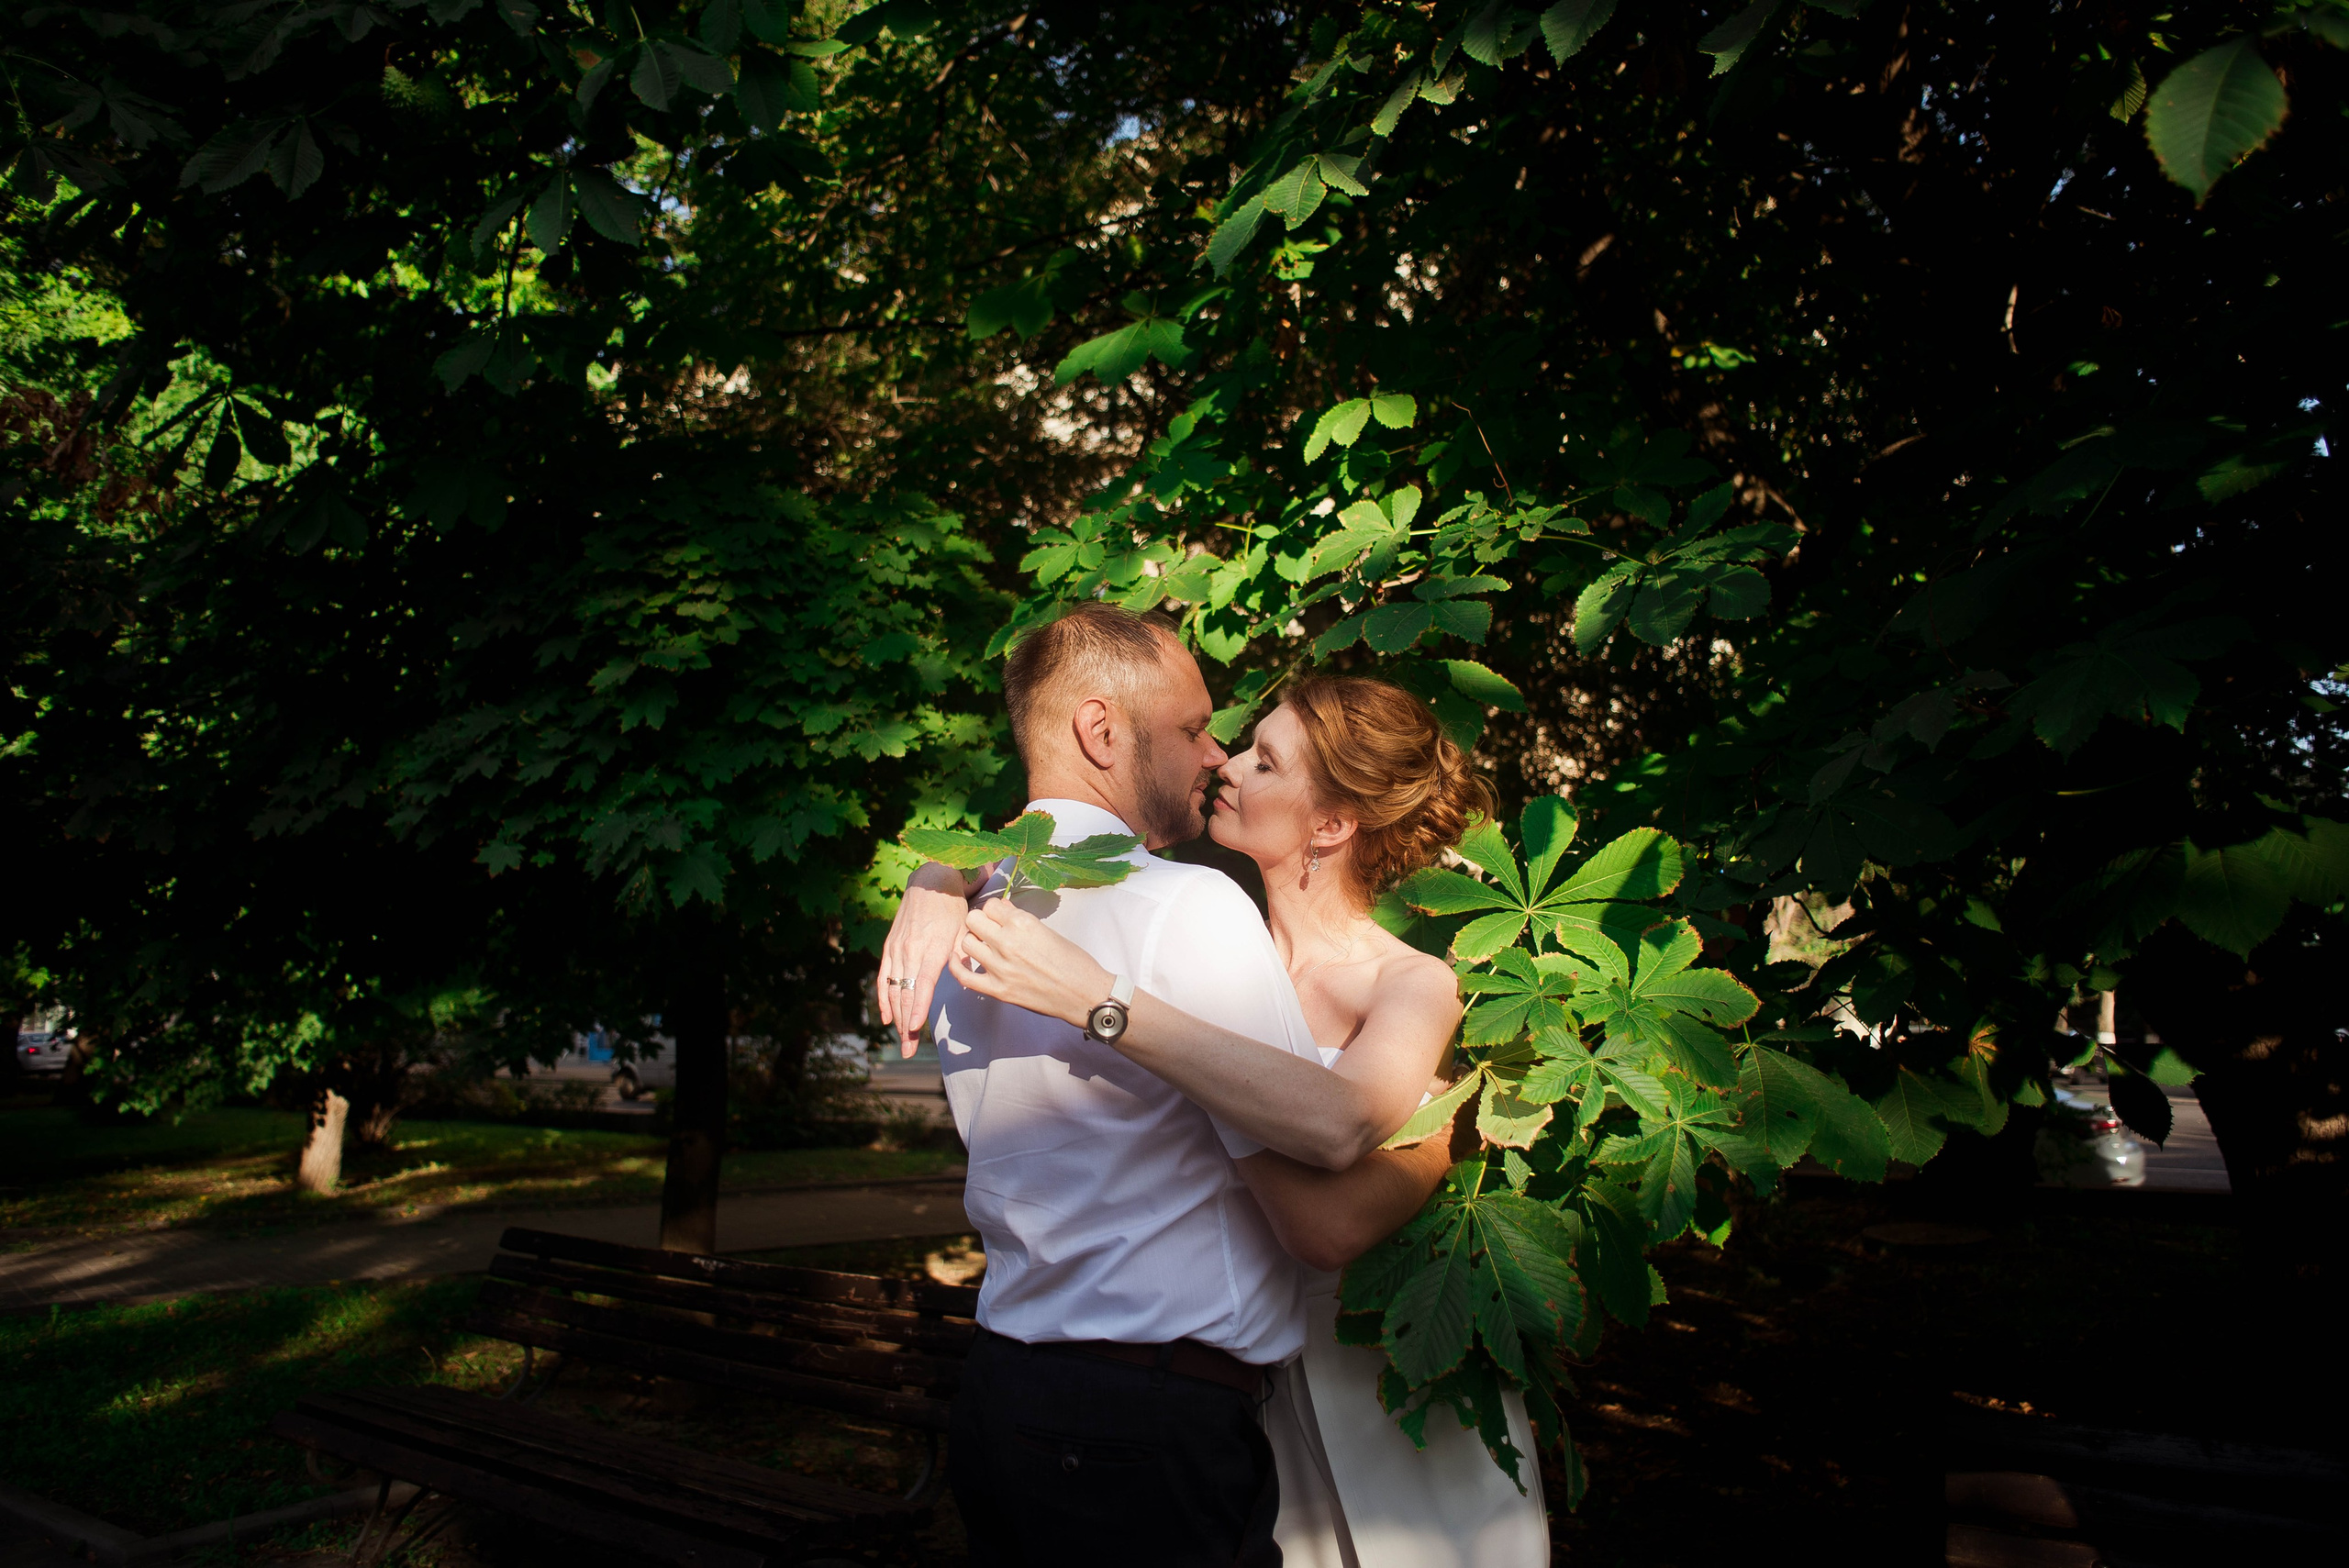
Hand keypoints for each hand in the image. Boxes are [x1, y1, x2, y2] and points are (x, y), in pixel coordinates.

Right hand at [876, 862, 974, 1055]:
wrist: (931, 884)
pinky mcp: (890, 947)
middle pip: (905, 996)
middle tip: (908, 1050)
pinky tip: (886, 1017)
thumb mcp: (964, 931)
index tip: (915, 1030)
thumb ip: (964, 955)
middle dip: (906, 1026)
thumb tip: (968, 977)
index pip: (921, 986)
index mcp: (932, 950)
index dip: (917, 1009)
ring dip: (896, 1018)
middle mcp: (911, 952)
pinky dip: (883, 998)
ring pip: (893, 990)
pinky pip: (883, 977)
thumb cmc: (953, 909)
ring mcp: (898, 950)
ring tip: (901, 1040)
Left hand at [952, 897, 1114, 1030]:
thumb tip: (1001, 907)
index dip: (994, 911)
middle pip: (973, 920)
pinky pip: (964, 976)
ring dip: (973, 942)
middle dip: (980, 922)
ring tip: (984, 947)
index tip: (999, 918)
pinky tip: (960, 959)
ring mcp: (1000, 967)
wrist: (1084, 994)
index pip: (991, 905)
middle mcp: (1008, 942)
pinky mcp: (998, 990)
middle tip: (990, 931)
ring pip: (967, 943)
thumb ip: (1020, 919)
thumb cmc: (1073, 961)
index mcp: (1023, 923)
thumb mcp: (1047, 931)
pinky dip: (957, 966)